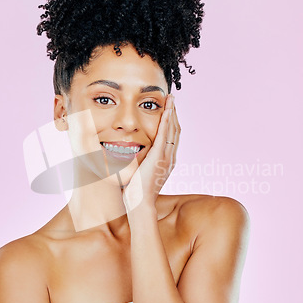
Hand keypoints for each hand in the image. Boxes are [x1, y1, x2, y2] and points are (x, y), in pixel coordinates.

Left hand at [122, 94, 180, 209]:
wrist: (139, 202)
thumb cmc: (136, 192)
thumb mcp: (139, 174)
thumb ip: (137, 164)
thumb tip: (127, 157)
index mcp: (166, 161)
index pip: (171, 137)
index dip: (171, 122)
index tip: (168, 110)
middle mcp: (170, 157)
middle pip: (175, 130)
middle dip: (174, 113)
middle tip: (172, 99)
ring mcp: (166, 156)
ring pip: (173, 129)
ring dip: (172, 112)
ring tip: (171, 99)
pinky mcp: (159, 156)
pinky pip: (166, 134)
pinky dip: (168, 120)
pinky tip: (167, 110)